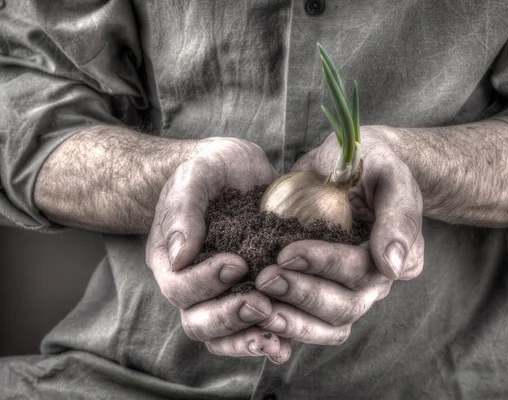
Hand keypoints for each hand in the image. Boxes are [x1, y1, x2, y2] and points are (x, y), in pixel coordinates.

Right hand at [145, 137, 291, 362]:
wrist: (233, 172)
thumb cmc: (208, 171)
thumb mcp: (195, 176)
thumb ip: (184, 211)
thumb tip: (181, 257)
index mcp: (172, 260)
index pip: (179, 288)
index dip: (205, 282)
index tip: (237, 263)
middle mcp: (194, 285)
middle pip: (199, 323)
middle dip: (230, 318)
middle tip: (263, 304)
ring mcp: (222, 294)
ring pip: (225, 336)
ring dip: (251, 338)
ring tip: (279, 337)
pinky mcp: (252, 293)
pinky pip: (255, 328)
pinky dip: (272, 337)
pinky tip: (291, 342)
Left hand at [255, 126, 423, 344]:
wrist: (351, 164)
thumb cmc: (373, 162)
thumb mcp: (389, 174)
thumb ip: (398, 215)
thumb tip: (392, 267)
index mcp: (398, 256)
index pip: (362, 271)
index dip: (324, 264)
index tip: (287, 252)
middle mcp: (375, 282)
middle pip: (343, 307)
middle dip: (302, 294)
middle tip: (264, 277)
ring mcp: (349, 291)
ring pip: (326, 325)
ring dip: (290, 319)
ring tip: (255, 301)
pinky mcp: (323, 292)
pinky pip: (307, 321)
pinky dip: (282, 322)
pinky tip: (256, 313)